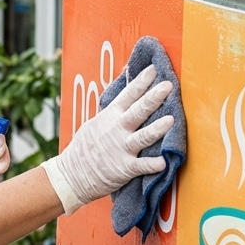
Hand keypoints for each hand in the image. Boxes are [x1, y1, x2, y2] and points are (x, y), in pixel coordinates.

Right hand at [40, 65, 172, 213]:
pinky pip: (141, 166)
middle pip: (138, 110)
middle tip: (168, 86)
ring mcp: (121, 148)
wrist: (72, 174)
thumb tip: (128, 91)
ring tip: (171, 120)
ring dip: (156, 128)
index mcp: (111, 116)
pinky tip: (164, 162)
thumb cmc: (87, 147)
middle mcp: (117, 129)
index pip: (128, 94)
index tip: (154, 69)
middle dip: (153, 97)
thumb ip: (114, 110)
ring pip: (142, 136)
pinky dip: (152, 164)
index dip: (141, 81)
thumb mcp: (96, 123)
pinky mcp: (124, 168)